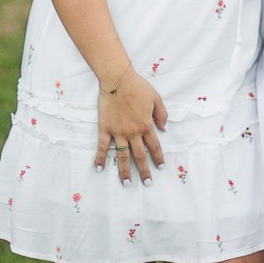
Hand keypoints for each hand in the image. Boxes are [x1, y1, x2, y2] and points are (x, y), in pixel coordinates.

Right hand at [94, 69, 166, 185]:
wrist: (118, 79)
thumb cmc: (138, 87)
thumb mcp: (156, 98)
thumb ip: (162, 114)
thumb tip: (164, 129)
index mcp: (146, 125)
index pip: (154, 146)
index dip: (158, 158)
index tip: (160, 167)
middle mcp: (133, 132)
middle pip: (139, 156)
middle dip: (144, 171)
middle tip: (147, 183)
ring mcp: (118, 132)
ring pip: (122, 155)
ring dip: (124, 171)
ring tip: (126, 183)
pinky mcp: (105, 129)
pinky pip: (102, 146)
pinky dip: (100, 158)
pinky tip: (99, 168)